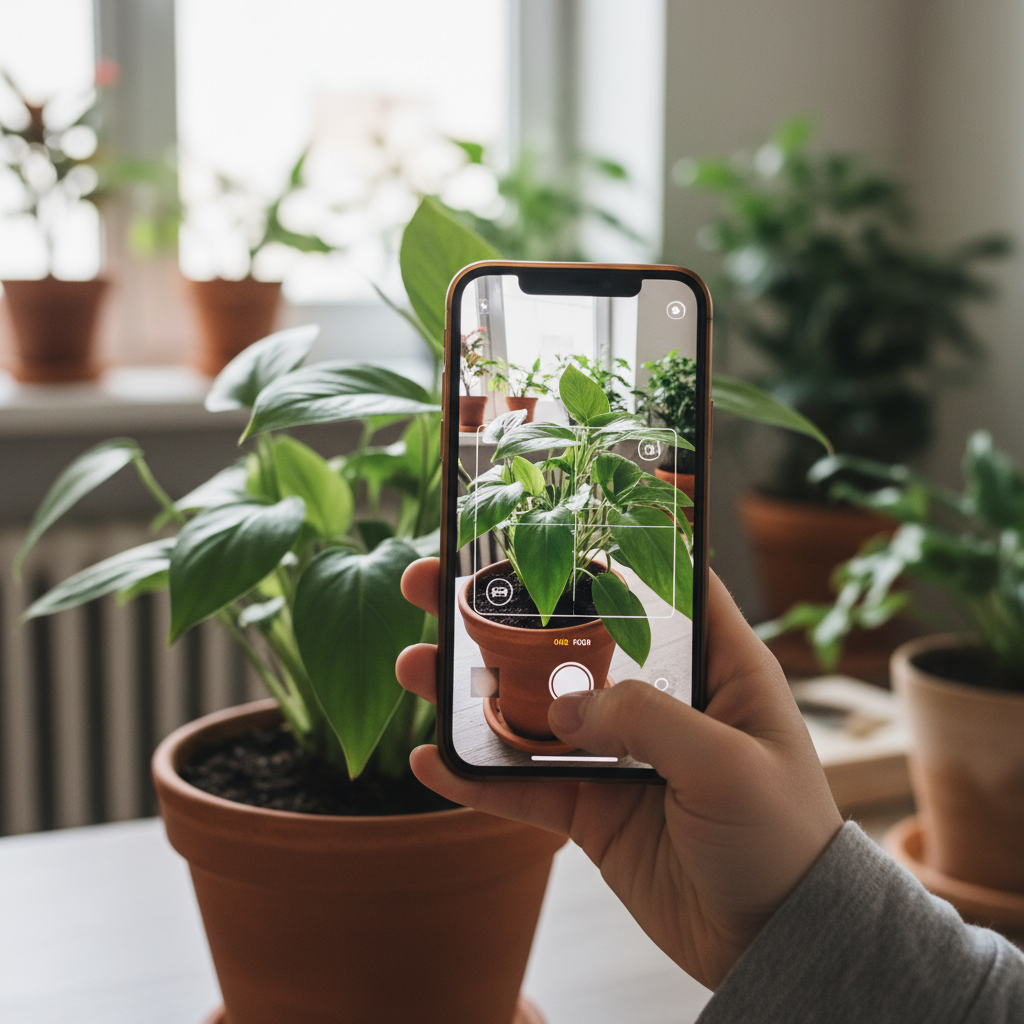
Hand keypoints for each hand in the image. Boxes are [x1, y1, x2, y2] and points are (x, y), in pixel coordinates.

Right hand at [397, 560, 841, 989]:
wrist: (772, 942)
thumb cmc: (783, 839)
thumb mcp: (730, 765)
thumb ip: (647, 721)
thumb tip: (564, 708)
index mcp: (714, 667)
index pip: (657, 585)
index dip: (603, 549)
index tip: (541, 522)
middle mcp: (660, 699)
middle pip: (571, 638)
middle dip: (505, 612)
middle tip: (439, 585)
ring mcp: (620, 753)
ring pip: (534, 708)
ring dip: (474, 689)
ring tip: (416, 667)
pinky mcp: (594, 806)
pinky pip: (525, 786)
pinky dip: (478, 776)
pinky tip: (431, 760)